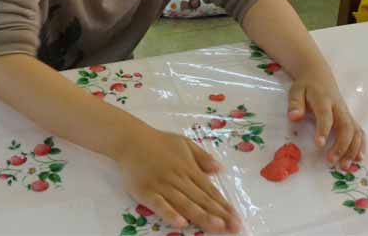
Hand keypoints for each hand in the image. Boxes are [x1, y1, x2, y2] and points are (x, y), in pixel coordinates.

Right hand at [115, 125, 241, 233]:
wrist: (131, 140)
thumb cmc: (160, 142)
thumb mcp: (185, 143)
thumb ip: (202, 157)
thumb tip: (220, 169)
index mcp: (189, 168)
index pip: (210, 190)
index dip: (224, 205)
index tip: (236, 217)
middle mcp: (178, 178)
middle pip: (201, 199)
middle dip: (219, 215)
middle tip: (234, 228)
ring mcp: (162, 185)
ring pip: (185, 204)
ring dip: (202, 216)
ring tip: (217, 227)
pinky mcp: (146, 192)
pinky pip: (159, 205)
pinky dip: (170, 214)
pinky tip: (181, 223)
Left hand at [287, 68, 365, 169]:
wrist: (318, 74)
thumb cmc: (306, 85)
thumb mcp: (296, 90)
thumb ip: (295, 103)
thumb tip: (294, 117)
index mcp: (323, 99)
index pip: (325, 115)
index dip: (323, 130)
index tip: (319, 145)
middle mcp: (338, 106)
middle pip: (345, 126)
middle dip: (341, 145)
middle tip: (331, 161)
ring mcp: (346, 112)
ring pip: (355, 131)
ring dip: (352, 149)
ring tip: (345, 166)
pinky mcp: (349, 116)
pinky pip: (359, 131)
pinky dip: (361, 145)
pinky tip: (358, 158)